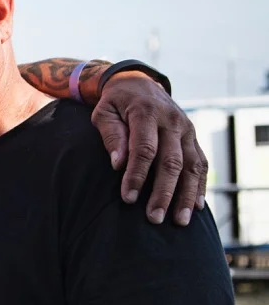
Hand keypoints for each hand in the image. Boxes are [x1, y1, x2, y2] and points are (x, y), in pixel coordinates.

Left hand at [91, 71, 206, 225]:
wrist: (139, 83)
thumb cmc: (115, 102)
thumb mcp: (103, 112)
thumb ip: (111, 135)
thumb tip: (117, 163)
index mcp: (146, 113)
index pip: (144, 149)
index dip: (136, 175)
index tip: (128, 198)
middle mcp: (172, 121)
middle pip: (171, 161)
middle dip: (163, 193)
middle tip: (154, 219)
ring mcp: (186, 130)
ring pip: (191, 165)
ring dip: (186, 195)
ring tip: (180, 221)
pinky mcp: (193, 137)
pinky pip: (201, 163)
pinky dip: (200, 186)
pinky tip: (197, 207)